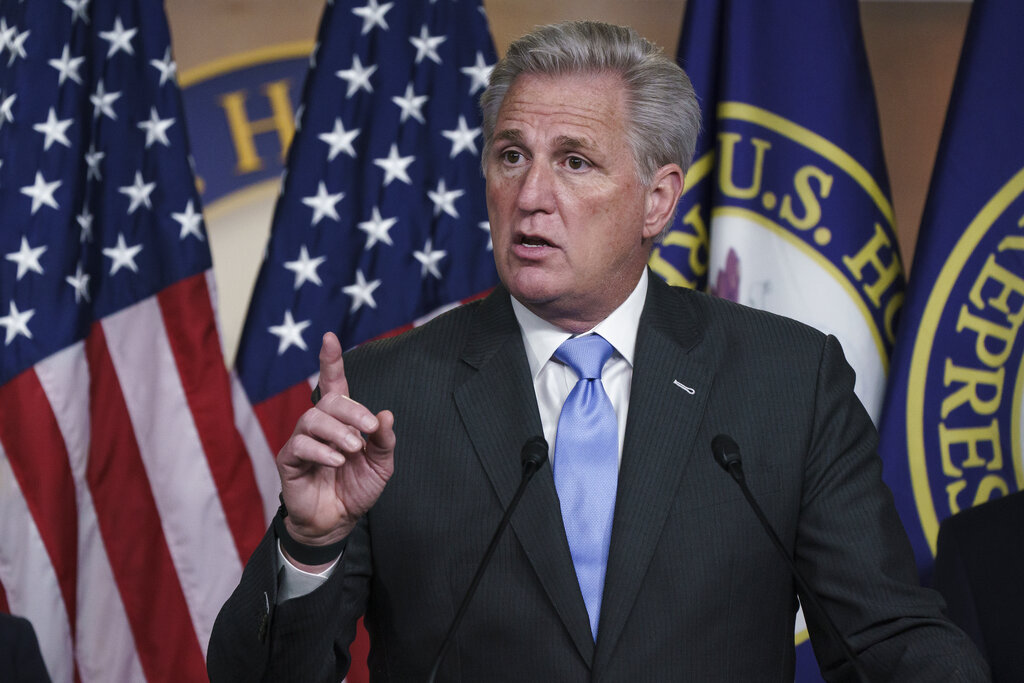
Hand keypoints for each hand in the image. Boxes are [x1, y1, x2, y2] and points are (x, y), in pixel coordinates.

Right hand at [276, 332, 394, 553]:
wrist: (337, 522)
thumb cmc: (356, 488)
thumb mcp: (380, 465)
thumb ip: (384, 440)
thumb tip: (385, 414)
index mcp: (342, 421)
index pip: (334, 384)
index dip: (331, 361)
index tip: (330, 337)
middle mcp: (319, 425)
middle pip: (329, 400)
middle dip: (351, 410)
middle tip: (368, 429)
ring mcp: (302, 441)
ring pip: (313, 419)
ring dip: (338, 431)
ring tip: (352, 450)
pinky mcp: (289, 461)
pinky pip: (300, 445)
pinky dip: (321, 451)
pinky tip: (336, 462)